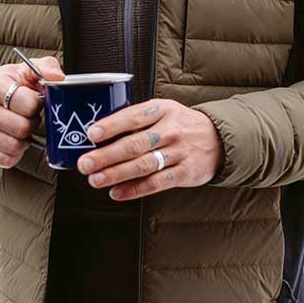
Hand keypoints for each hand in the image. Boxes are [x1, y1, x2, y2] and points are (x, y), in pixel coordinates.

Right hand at [0, 56, 63, 167]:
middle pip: (22, 128)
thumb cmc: (17, 84)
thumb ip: (47, 67)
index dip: (38, 105)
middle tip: (30, 116)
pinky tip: (14, 139)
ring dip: (25, 140)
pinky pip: (6, 160)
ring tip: (22, 127)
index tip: (35, 100)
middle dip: (32, 123)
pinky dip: (16, 154)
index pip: (28, 104)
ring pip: (14, 147)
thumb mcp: (31, 70)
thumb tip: (58, 77)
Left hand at [75, 99, 224, 200]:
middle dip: (106, 155)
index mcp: (161, 109)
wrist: (219, 138)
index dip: (111, 125)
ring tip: (95, 179)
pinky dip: (134, 190)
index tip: (91, 133)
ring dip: (116, 174)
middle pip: (134, 144)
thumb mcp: (163, 111)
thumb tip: (99, 134)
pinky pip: (156, 183)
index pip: (133, 116)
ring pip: (143, 165)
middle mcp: (170, 130)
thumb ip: (137, 120)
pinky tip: (117, 193)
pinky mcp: (185, 173)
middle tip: (85, 164)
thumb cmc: (180, 124)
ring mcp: (179, 152)